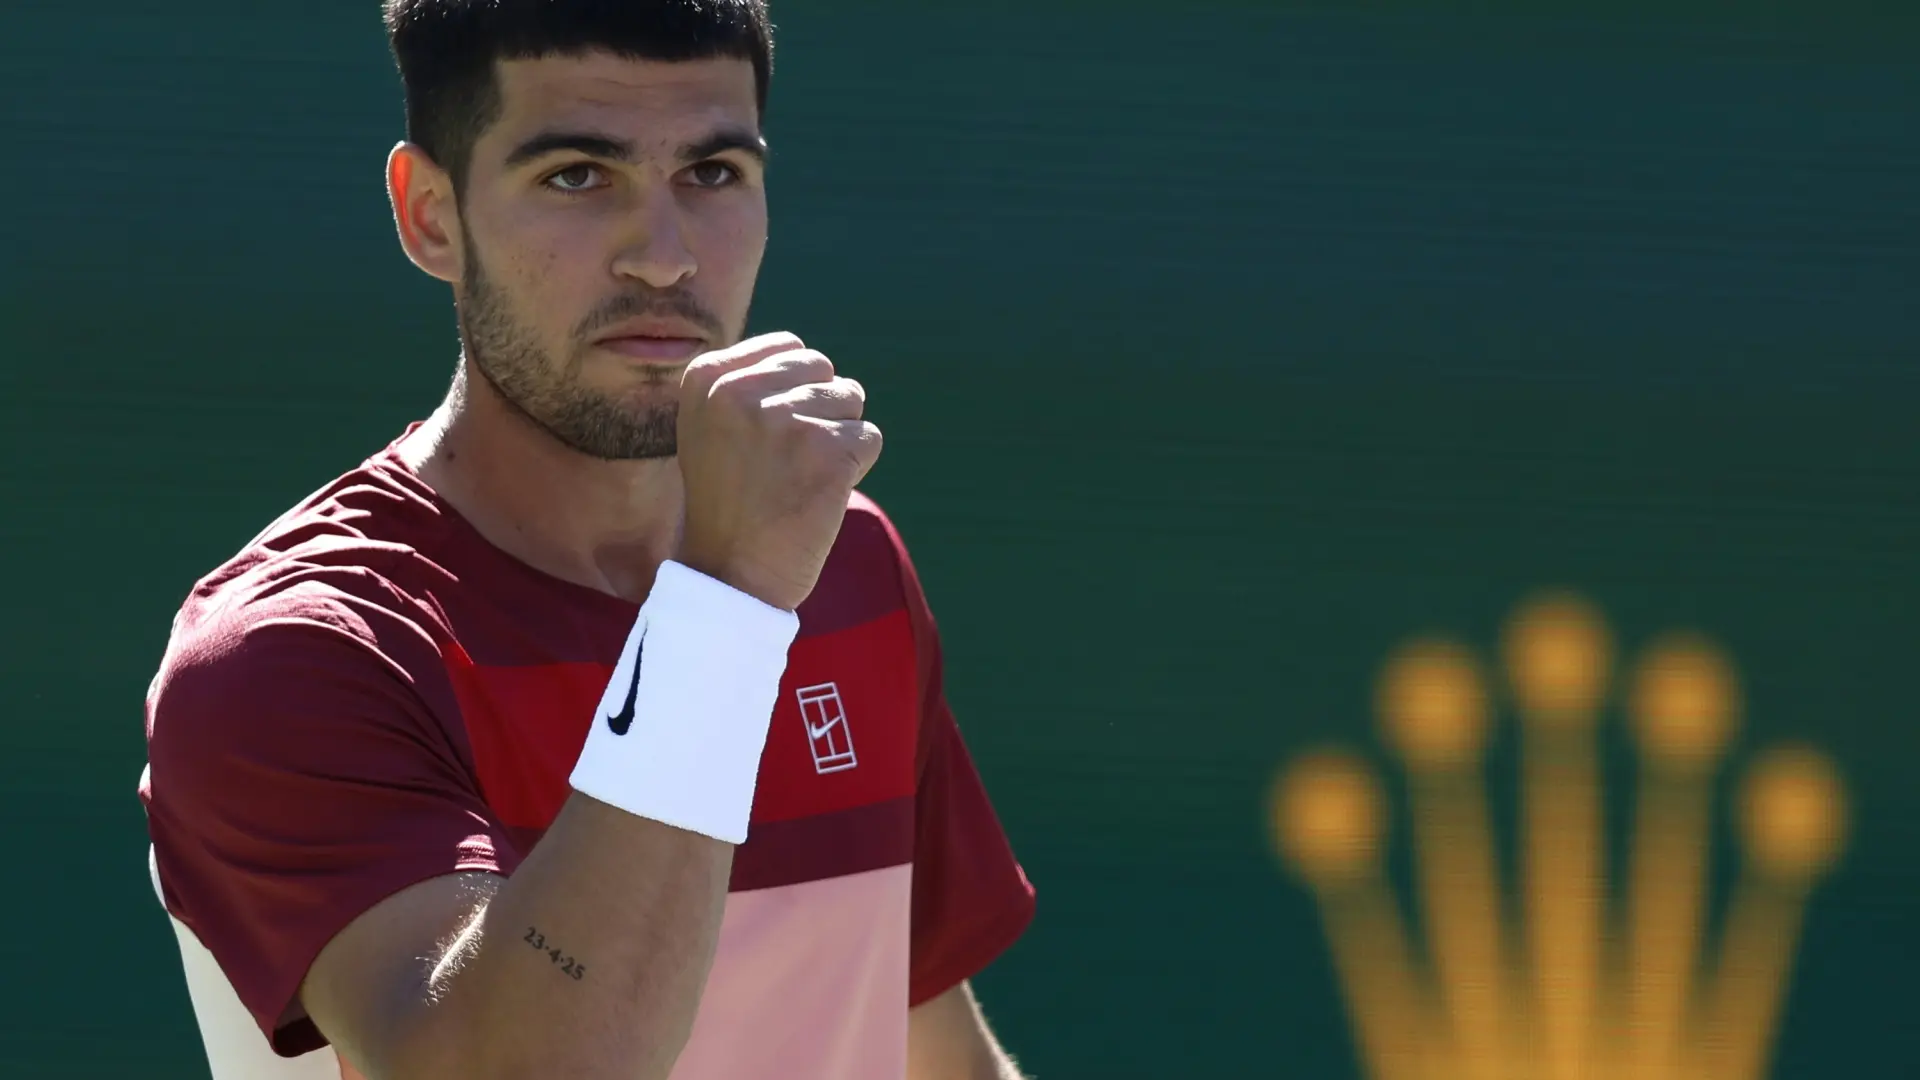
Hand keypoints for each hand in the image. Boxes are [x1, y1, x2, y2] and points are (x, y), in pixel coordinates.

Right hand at [674, 332, 882, 610]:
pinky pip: (868, 438)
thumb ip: (749, 384)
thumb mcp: (712, 428)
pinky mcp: (828, 452)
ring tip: (800, 478)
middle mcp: (741, 391)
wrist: (731, 575)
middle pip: (823, 371)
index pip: (791, 349)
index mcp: (707, 378)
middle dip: (819, 412)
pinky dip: (854, 468)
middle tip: (788, 463)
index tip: (767, 440)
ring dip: (837, 440)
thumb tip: (808, 356)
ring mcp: (786, 420)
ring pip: (850, 402)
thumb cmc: (729, 503)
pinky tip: (819, 495)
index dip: (794, 392)